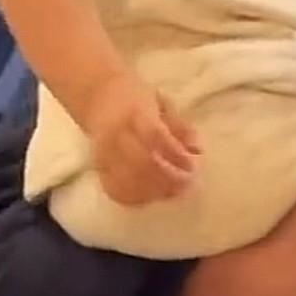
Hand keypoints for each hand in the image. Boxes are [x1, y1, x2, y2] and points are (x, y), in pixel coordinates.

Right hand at [82, 72, 200, 205]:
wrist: (99, 97)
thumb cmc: (137, 98)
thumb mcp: (162, 103)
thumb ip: (180, 126)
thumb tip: (197, 149)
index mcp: (134, 112)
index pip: (153, 135)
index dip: (174, 153)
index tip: (192, 163)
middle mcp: (115, 134)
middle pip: (141, 163)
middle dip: (168, 177)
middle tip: (188, 183)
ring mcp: (104, 153)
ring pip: (129, 181)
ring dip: (156, 190)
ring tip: (175, 191)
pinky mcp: (98, 168)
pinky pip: (116, 190)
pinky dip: (136, 198)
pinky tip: (153, 195)